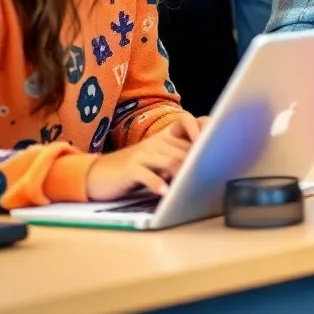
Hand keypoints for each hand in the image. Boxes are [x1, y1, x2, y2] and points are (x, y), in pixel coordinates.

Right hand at [85, 112, 200, 199]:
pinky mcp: (130, 169)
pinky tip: (165, 192)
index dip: (201, 126)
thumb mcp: (158, 160)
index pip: (186, 120)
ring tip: (193, 184)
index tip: (216, 140)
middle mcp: (155, 142)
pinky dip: (157, 183)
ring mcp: (142, 155)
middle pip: (184, 148)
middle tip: (211, 173)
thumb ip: (178, 158)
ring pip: (170, 161)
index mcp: (164, 136)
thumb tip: (206, 164)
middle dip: (198, 161)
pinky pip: (147, 175)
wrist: (98, 174)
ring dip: (183, 173)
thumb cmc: (135, 169)